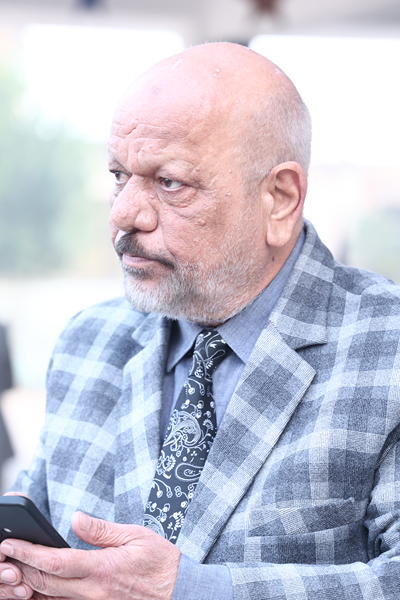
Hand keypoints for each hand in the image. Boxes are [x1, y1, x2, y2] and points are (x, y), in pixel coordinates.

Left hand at [0, 512, 180, 599]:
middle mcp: (93, 592)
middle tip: (5, 552)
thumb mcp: (135, 536)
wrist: (179, 591)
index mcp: (102, 570)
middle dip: (21, 568)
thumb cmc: (160, 562)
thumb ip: (102, 530)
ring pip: (51, 597)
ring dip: (29, 584)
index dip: (29, 553)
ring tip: (13, 568)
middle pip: (46, 583)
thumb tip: (75, 519)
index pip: (56, 562)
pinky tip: (38, 586)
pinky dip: (47, 594)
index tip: (11, 543)